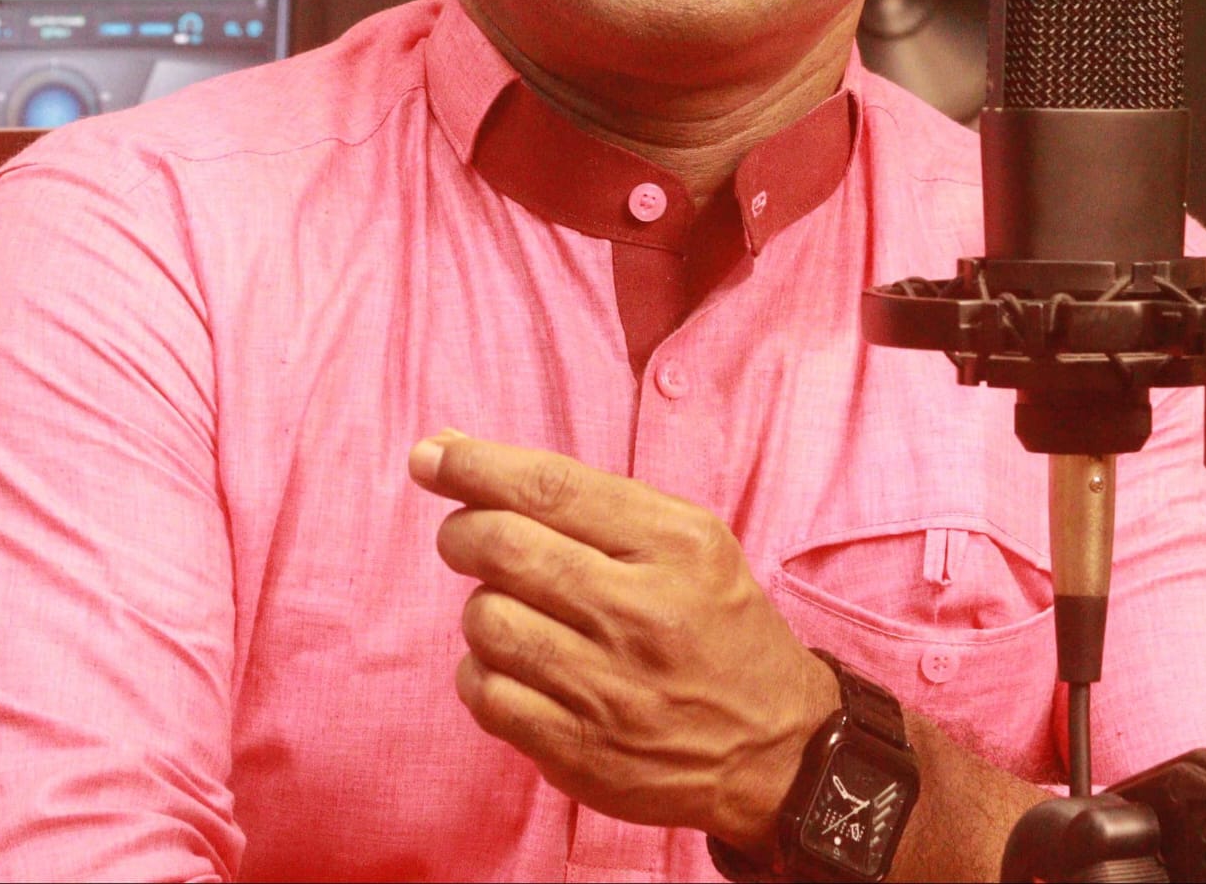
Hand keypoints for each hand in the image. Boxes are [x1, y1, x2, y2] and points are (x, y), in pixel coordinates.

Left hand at [408, 430, 838, 850]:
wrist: (775, 745)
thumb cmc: (714, 620)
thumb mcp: (686, 538)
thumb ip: (585, 498)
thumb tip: (459, 452)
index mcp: (674, 545)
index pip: (550, 488)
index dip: (474, 465)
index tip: (430, 455)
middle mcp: (642, 613)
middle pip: (505, 548)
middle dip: (461, 531)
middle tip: (462, 533)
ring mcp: (610, 689)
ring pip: (487, 621)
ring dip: (481, 605)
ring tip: (514, 608)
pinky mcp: (582, 754)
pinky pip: (487, 695)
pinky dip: (481, 672)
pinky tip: (513, 665)